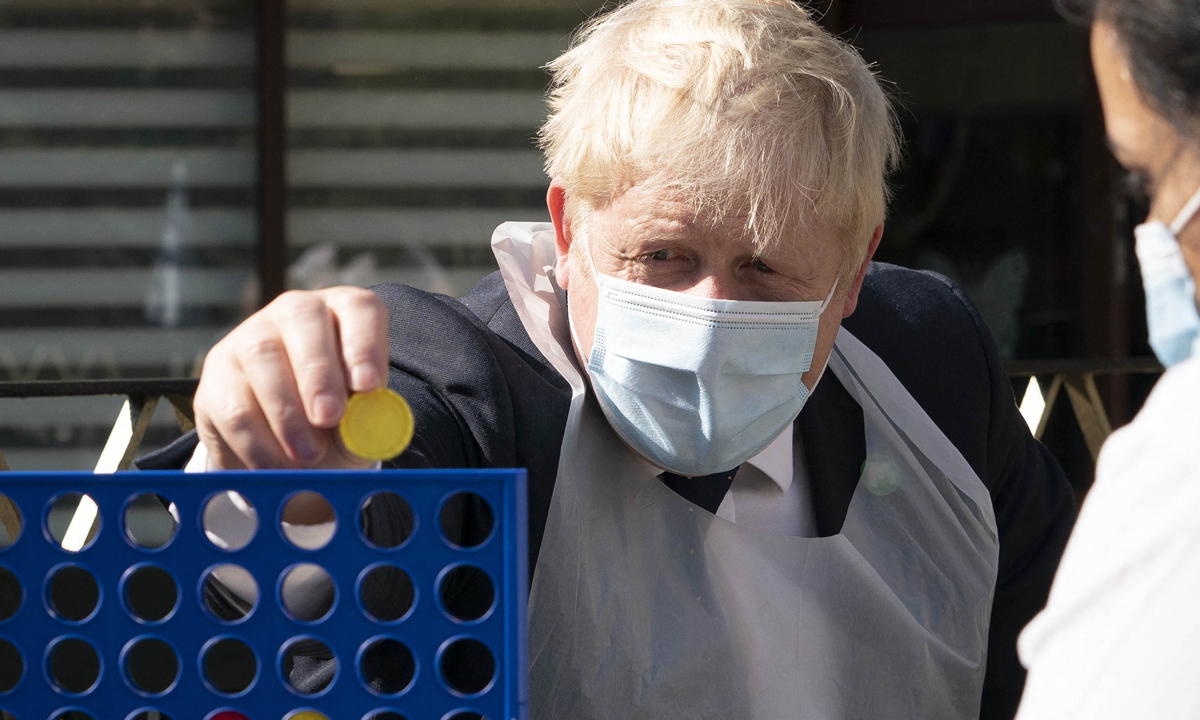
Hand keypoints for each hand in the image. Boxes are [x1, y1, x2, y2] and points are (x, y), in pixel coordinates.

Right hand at [193, 287, 388, 468]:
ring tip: (309, 454)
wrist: (287, 449)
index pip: (358, 308)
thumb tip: (368, 432)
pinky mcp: (217, 373)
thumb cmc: (338, 424)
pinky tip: (277, 466)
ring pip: (263, 357)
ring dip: (287, 413)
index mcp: (344, 314)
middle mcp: (296, 312)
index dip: (364, 344)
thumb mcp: (360, 424)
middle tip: (329, 417)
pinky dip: (258, 442)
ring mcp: (250, 336)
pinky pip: (234, 404)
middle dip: (319, 373)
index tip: (368, 385)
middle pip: (304, 319)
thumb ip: (366, 423)